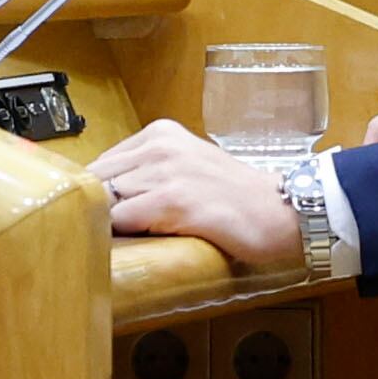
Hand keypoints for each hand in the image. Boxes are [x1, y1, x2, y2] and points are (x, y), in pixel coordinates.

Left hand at [87, 119, 302, 271]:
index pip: (101, 163)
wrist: (280, 211)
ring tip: (129, 241)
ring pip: (105, 200)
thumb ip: (149, 173)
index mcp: (160, 133)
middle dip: (98, 210)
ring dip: (110, 225)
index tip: (103, 215)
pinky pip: (121, 220)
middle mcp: (159, 146)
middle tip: (109, 234)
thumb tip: (103, 198)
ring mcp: (165, 171)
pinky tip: (139, 245)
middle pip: (97, 180)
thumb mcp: (187, 167)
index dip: (97, 195)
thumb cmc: (234, 197)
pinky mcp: (172, 200)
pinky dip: (122, 236)